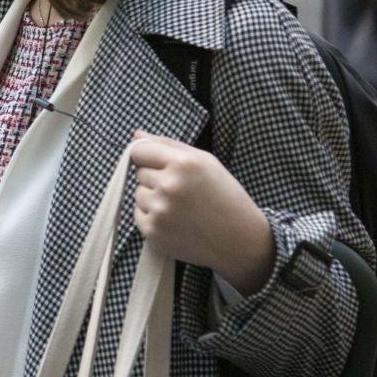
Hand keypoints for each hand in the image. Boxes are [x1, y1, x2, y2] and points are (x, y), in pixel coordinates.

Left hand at [129, 131, 274, 295]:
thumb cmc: (224, 197)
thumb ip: (167, 144)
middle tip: (182, 190)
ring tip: (181, 207)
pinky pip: (138, 215)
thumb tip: (137, 135)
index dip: (147, 156)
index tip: (159, 164)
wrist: (239, 241)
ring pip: (138, 194)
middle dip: (155, 178)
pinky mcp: (153, 232)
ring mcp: (159, 211)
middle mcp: (169, 186)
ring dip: (153, 198)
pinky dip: (152, 217)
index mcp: (183, 163)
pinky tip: (176, 221)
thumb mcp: (205, 161)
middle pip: (139, 172)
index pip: (139, 151)